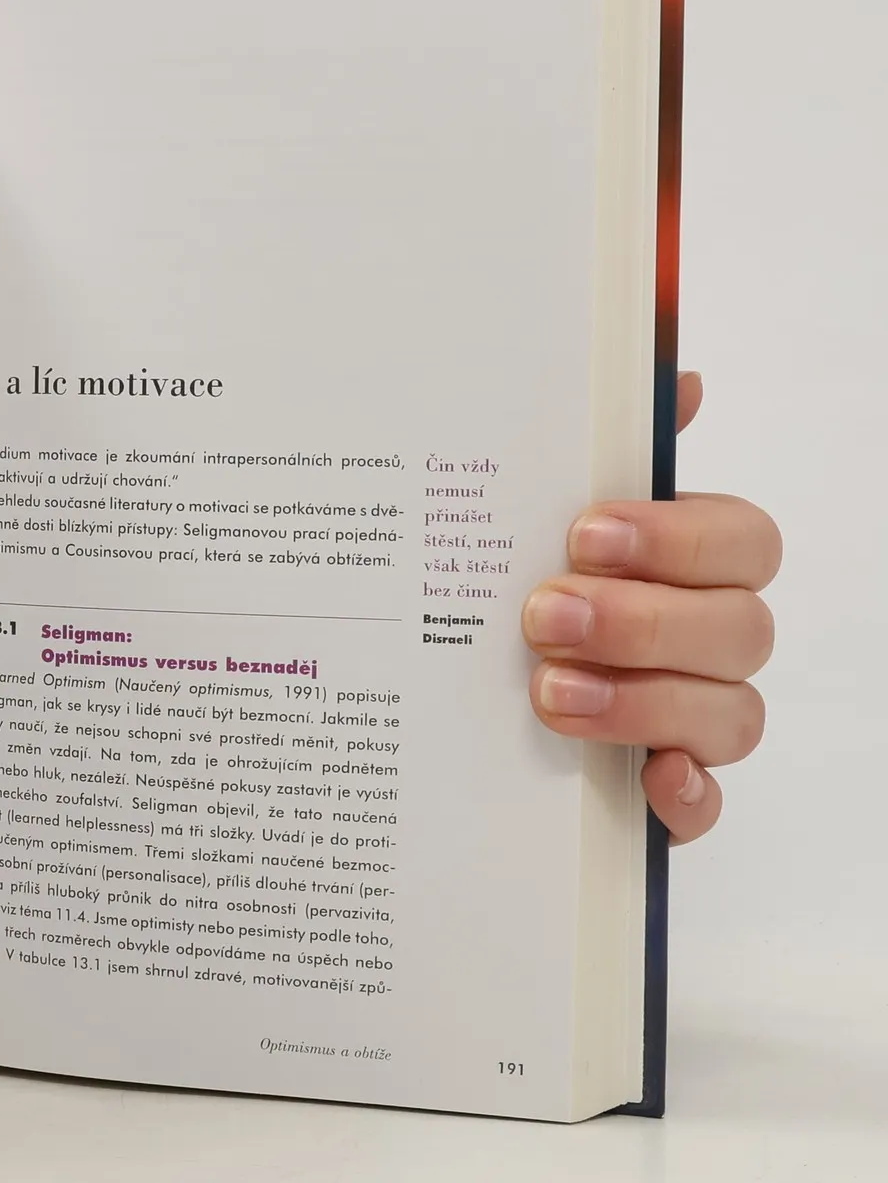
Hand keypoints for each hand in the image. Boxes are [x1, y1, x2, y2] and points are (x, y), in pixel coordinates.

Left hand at [523, 372, 779, 842]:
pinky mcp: (667, 795)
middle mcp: (708, 639)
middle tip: (543, 614)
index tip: (584, 533)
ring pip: (730, 715)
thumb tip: (672, 376)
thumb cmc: (513, 578)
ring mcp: (696, 719)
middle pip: (739, 628)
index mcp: (691, 561)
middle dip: (641, 621)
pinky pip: (707, 807)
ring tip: (546, 690)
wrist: (442, 686)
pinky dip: (686, 797)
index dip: (676, 537)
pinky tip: (648, 782)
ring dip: (644, 701)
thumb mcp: (531, 509)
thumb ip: (600, 447)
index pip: (741, 539)